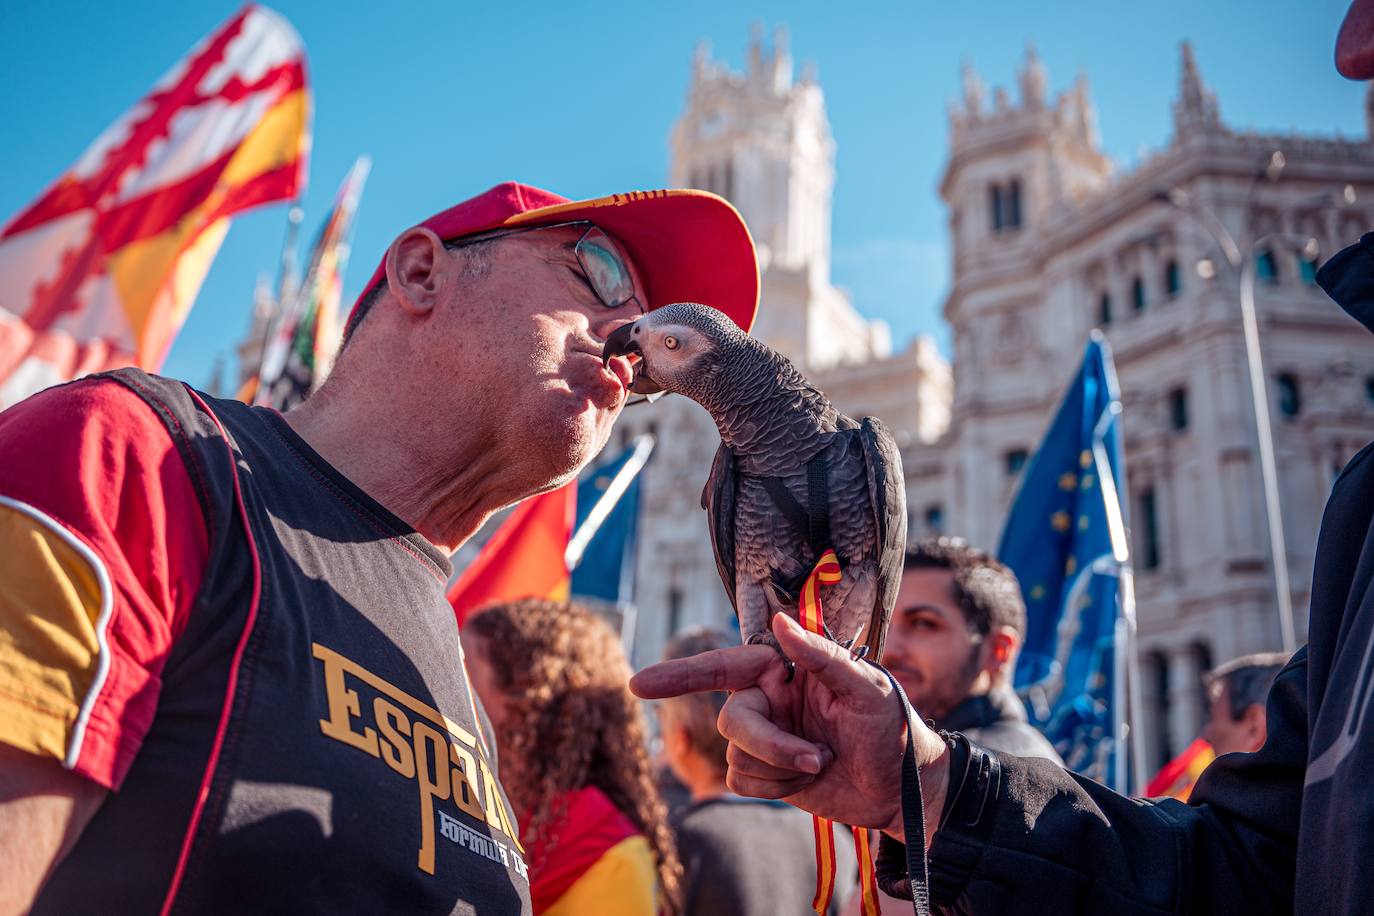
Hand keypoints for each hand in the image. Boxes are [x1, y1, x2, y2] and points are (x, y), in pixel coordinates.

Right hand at [631, 613, 949, 844]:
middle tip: (818, 756)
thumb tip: (780, 625)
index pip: (723, 665)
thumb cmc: (890, 726)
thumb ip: (822, 656)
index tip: (640, 685)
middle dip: (771, 744)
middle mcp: (767, 699)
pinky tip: (806, 779)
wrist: (901, 789)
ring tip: (823, 762)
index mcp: (783, 668)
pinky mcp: (766, 773)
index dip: (679, 675)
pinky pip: (742, 781)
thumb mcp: (868, 686)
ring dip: (782, 767)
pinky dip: (776, 786)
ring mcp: (764, 737)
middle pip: (731, 720)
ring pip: (737, 756)